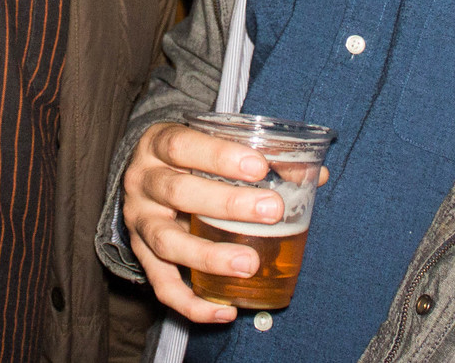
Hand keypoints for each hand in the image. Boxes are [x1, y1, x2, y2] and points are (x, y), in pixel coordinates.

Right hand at [122, 122, 285, 323]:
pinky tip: (225, 311)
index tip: (259, 166)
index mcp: (157, 144)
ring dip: (208, 256)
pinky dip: (192, 304)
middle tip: (271, 210)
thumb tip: (315, 174)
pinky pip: (162, 286)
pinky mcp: (142, 255)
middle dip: (226, 204)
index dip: (218, 155)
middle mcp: (142, 181)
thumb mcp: (211, 143)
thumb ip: (259, 155)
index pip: (181, 145)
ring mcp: (139, 221)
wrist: (146, 174)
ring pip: (167, 242)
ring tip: (250, 263)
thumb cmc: (189, 157)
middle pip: (176, 191)